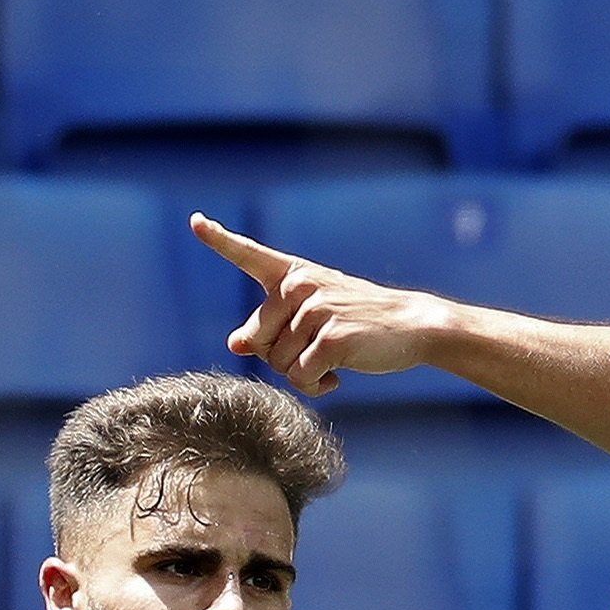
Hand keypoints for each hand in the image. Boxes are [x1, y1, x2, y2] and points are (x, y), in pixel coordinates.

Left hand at [191, 213, 446, 394]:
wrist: (413, 325)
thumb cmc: (360, 322)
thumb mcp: (312, 317)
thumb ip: (271, 328)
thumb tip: (235, 344)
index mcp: (293, 274)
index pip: (249, 255)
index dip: (219, 240)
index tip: (196, 222)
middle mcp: (299, 286)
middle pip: (258, 340)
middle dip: (279, 357)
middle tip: (313, 352)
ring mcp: (315, 310)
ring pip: (278, 364)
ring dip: (302, 374)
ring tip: (331, 363)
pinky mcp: (331, 338)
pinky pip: (300, 378)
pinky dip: (316, 386)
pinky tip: (337, 376)